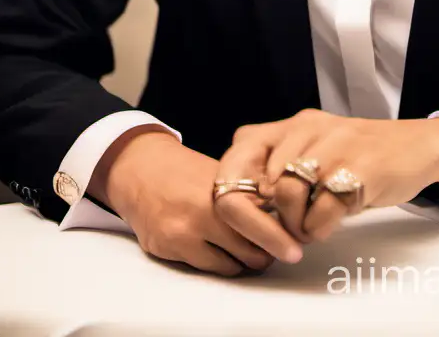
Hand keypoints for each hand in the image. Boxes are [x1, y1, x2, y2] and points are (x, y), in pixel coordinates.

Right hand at [88, 126, 302, 274]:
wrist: (142, 170)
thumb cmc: (188, 171)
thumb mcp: (222, 173)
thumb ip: (249, 192)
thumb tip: (283, 214)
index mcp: (223, 188)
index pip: (260, 221)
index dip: (280, 238)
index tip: (295, 249)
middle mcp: (204, 211)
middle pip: (249, 248)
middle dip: (265, 253)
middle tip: (273, 251)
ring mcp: (185, 232)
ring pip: (230, 265)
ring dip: (244, 262)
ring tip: (249, 251)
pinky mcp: (169, 248)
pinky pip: (208, 268)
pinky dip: (222, 264)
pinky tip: (223, 252)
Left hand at [215, 110, 438, 245]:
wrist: (417, 146)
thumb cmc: (361, 155)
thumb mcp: (316, 149)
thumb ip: (281, 168)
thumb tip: (245, 206)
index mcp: (293, 124)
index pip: (239, 151)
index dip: (236, 190)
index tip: (250, 216)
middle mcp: (310, 129)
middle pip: (262, 182)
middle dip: (267, 220)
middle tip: (286, 231)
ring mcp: (335, 147)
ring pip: (287, 195)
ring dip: (295, 225)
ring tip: (310, 227)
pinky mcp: (360, 169)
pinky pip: (322, 211)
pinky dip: (320, 228)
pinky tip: (332, 222)